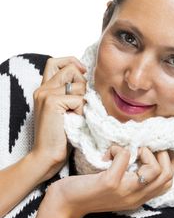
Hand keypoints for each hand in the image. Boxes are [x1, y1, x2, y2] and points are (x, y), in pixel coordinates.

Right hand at [31, 56, 86, 180]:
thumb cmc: (60, 136)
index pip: (55, 62)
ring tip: (75, 116)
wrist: (47, 155)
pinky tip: (74, 122)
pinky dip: (81, 111)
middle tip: (80, 103)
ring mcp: (46, 94)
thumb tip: (87, 79)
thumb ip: (70, 93)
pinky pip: (79, 99)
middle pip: (71, 69)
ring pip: (79, 84)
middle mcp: (43, 88)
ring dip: (83, 101)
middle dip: (83, 83)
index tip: (82, 72)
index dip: (71, 62)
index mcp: (44, 89)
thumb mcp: (65, 110)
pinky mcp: (52, 102)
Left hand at [44, 145, 173, 217]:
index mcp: (138, 197)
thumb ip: (130, 178)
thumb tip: (139, 152)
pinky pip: (124, 157)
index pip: (168, 182)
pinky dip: (117, 149)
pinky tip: (108, 153)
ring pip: (154, 170)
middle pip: (167, 176)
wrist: (65, 204)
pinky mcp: (110, 182)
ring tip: (132, 151)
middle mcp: (135, 197)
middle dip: (162, 155)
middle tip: (145, 148)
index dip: (169, 162)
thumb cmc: (89, 191)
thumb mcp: (116, 188)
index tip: (157, 150)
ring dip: (146, 152)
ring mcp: (124, 190)